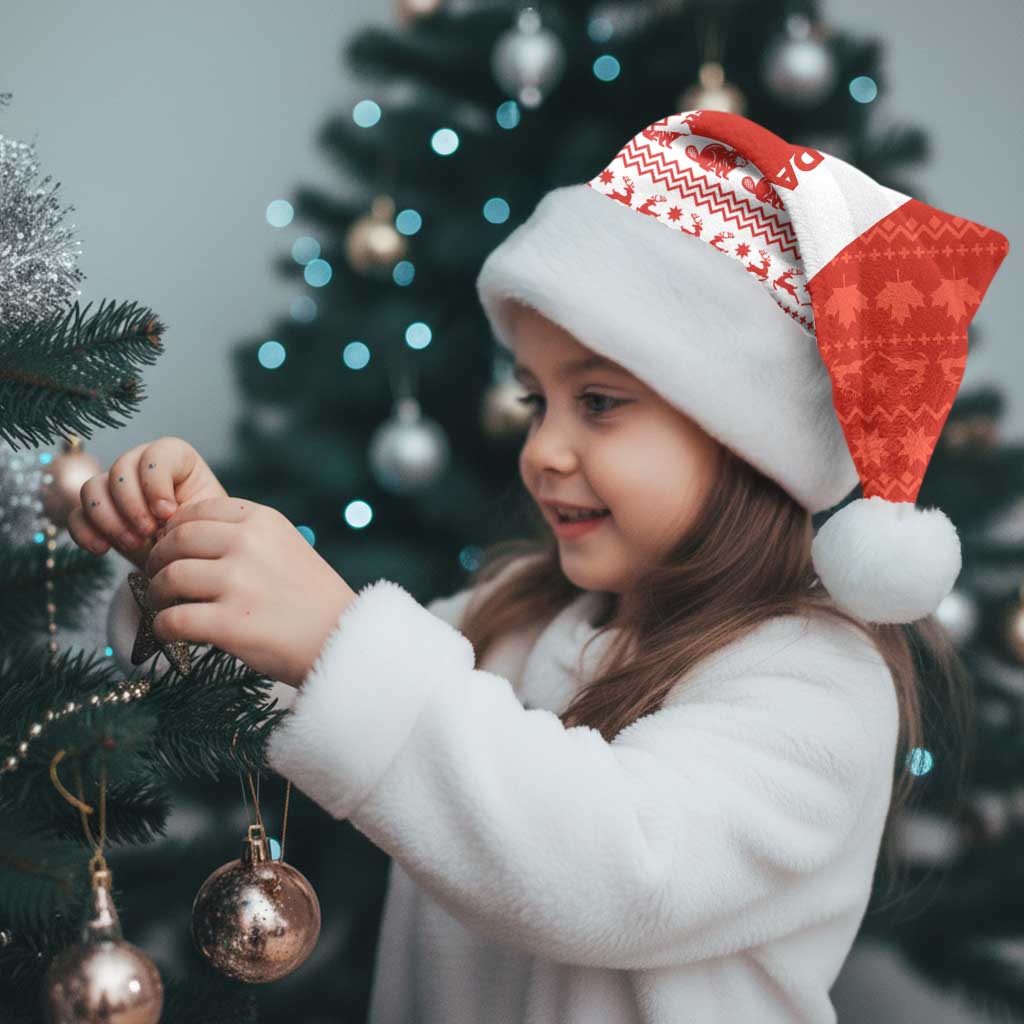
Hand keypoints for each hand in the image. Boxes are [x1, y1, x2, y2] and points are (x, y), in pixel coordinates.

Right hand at [67, 437, 227, 570]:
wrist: (188, 560)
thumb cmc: (203, 534)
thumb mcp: (206, 520)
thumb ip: (189, 510)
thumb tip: (163, 515)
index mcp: (176, 459)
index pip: (156, 454)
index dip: (156, 483)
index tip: (168, 513)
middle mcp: (141, 466)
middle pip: (120, 469)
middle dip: (132, 505)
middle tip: (148, 533)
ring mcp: (115, 488)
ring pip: (92, 488)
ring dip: (109, 519)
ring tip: (133, 544)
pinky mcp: (97, 514)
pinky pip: (76, 515)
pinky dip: (85, 532)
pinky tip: (102, 549)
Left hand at [142, 496, 357, 687]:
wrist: (343, 639)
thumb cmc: (313, 598)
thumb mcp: (287, 546)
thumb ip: (246, 536)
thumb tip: (185, 538)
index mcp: (263, 520)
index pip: (198, 511)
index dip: (175, 530)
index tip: (172, 547)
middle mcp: (248, 544)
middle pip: (176, 541)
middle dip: (158, 560)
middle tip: (157, 577)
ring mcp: (238, 583)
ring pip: (169, 578)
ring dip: (157, 594)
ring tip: (164, 605)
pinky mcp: (229, 623)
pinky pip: (172, 620)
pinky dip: (163, 628)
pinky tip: (170, 632)